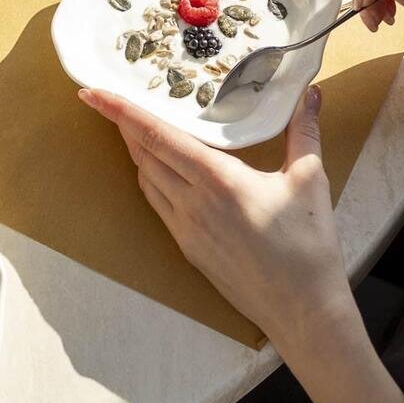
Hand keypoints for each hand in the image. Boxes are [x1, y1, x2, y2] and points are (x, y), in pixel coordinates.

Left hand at [82, 86, 350, 345]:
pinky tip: (157, 169)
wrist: (301, 309)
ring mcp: (185, 228)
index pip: (157, 136)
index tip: (93, 94)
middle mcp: (192, 202)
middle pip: (143, 154)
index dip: (121, 112)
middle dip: (122, 125)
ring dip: (135, 152)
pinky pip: (157, 204)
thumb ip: (304, 130)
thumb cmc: (309, 245)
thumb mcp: (310, 179)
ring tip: (131, 128)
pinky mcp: (187, 247)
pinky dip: (150, 178)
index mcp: (218, 179)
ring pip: (146, 180)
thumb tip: (310, 93)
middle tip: (109, 99)